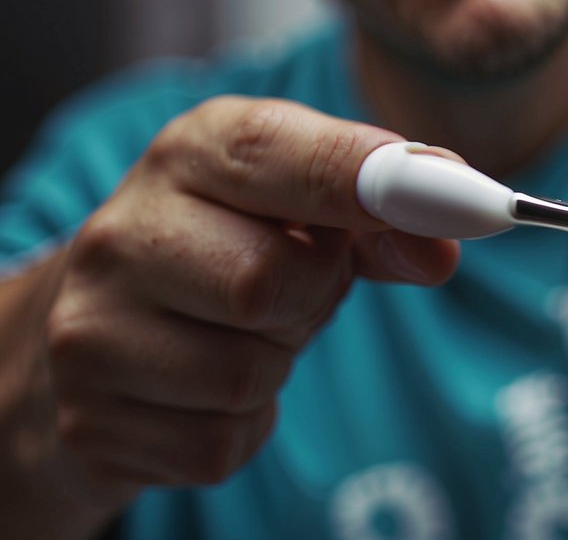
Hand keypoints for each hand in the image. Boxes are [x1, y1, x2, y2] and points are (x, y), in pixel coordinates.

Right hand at [45, 97, 458, 492]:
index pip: (275, 151)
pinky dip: (244, 424)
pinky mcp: (92, 420)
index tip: (449, 200)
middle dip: (312, 293)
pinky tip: (207, 389)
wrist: (96, 334)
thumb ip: (381, 216)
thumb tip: (444, 243)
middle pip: (268, 279)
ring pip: (247, 374)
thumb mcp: (300, 209)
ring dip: (276, 362)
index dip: (365, 177)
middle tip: (297, 283)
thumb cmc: (226, 251)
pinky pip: (222, 442)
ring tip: (244, 331)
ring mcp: (92, 330)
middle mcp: (121, 232)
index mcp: (189, 154)